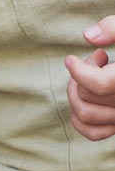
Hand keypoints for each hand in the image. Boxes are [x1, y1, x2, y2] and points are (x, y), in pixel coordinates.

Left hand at [64, 16, 114, 140]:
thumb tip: (88, 37)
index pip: (100, 84)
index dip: (79, 71)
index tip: (70, 59)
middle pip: (87, 95)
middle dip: (79, 75)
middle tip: (97, 58)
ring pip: (85, 114)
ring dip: (76, 93)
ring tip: (91, 74)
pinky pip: (94, 133)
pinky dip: (80, 118)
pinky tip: (85, 96)